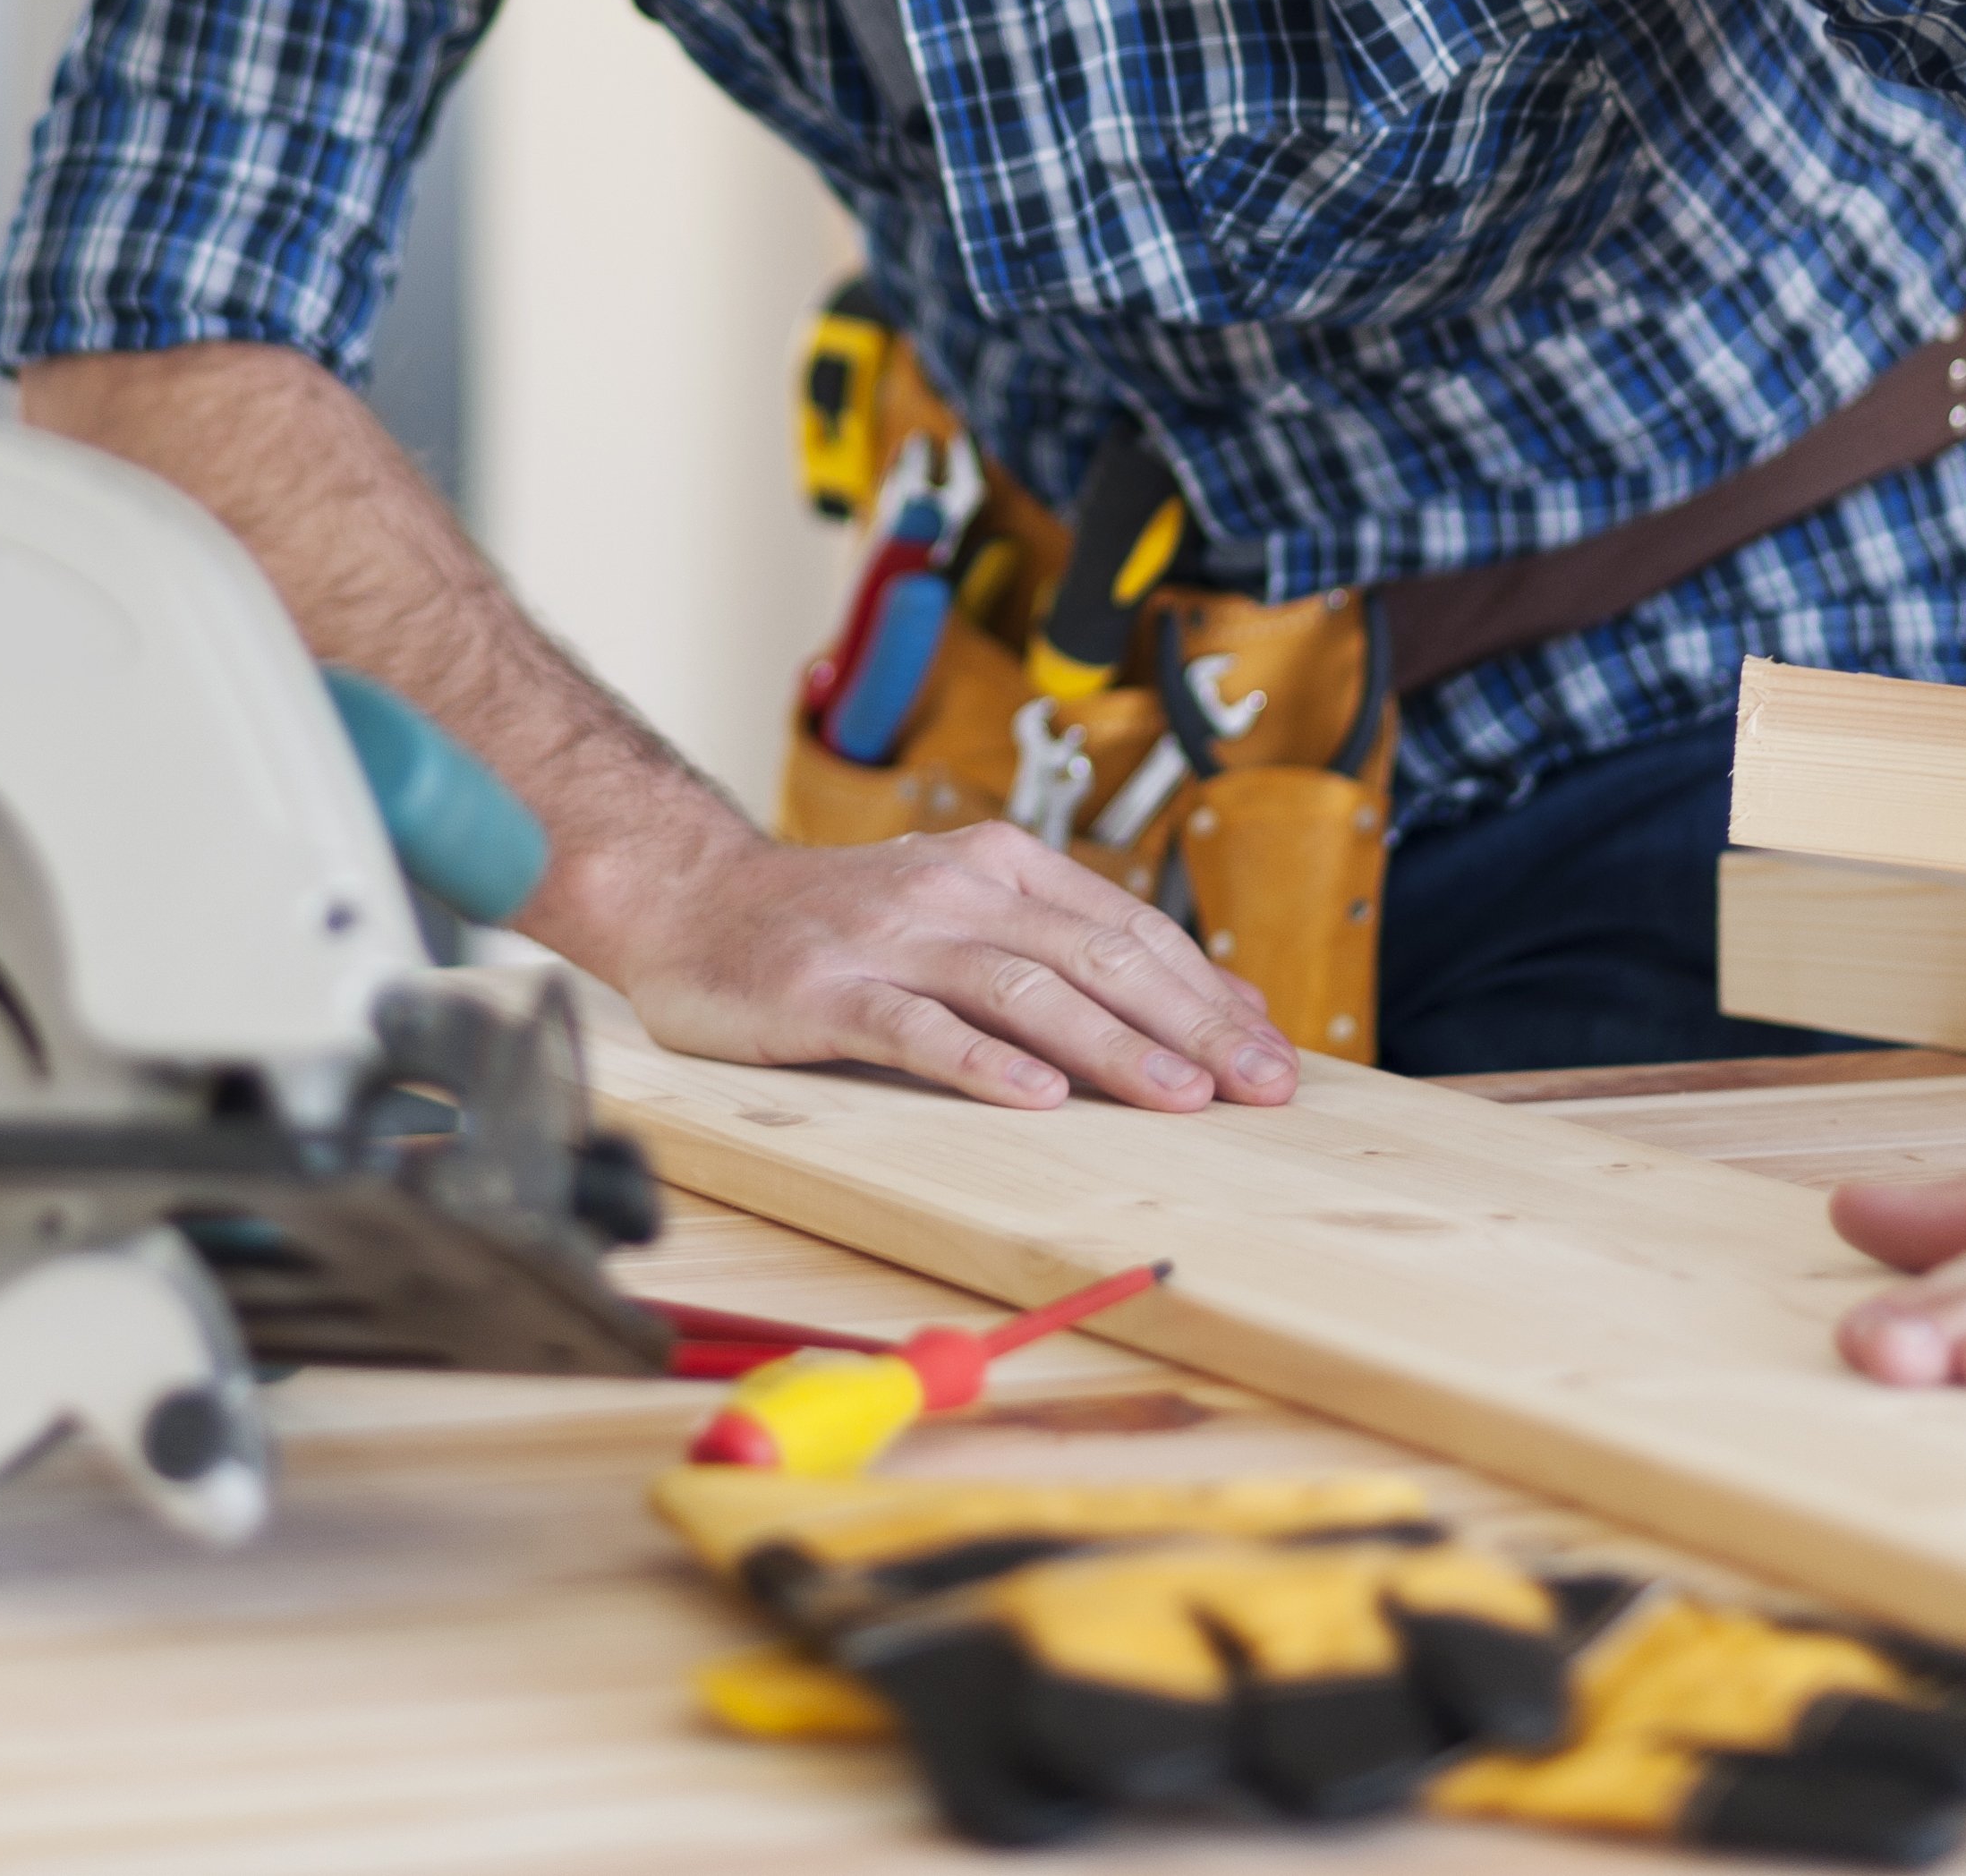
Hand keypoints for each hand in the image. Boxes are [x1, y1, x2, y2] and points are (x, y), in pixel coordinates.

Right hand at [548, 811, 1302, 1114]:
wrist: (692, 900)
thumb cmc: (841, 924)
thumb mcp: (964, 913)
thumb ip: (1074, 950)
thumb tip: (1215, 1004)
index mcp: (999, 867)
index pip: (1129, 931)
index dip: (1208, 995)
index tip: (1274, 1059)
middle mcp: (954, 892)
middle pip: (1095, 958)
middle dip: (1189, 1027)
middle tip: (1258, 1087)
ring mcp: (890, 940)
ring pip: (1022, 990)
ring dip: (1111, 1044)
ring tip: (1178, 1097)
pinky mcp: (828, 991)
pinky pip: (917, 1028)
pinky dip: (981, 1062)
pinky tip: (1037, 1097)